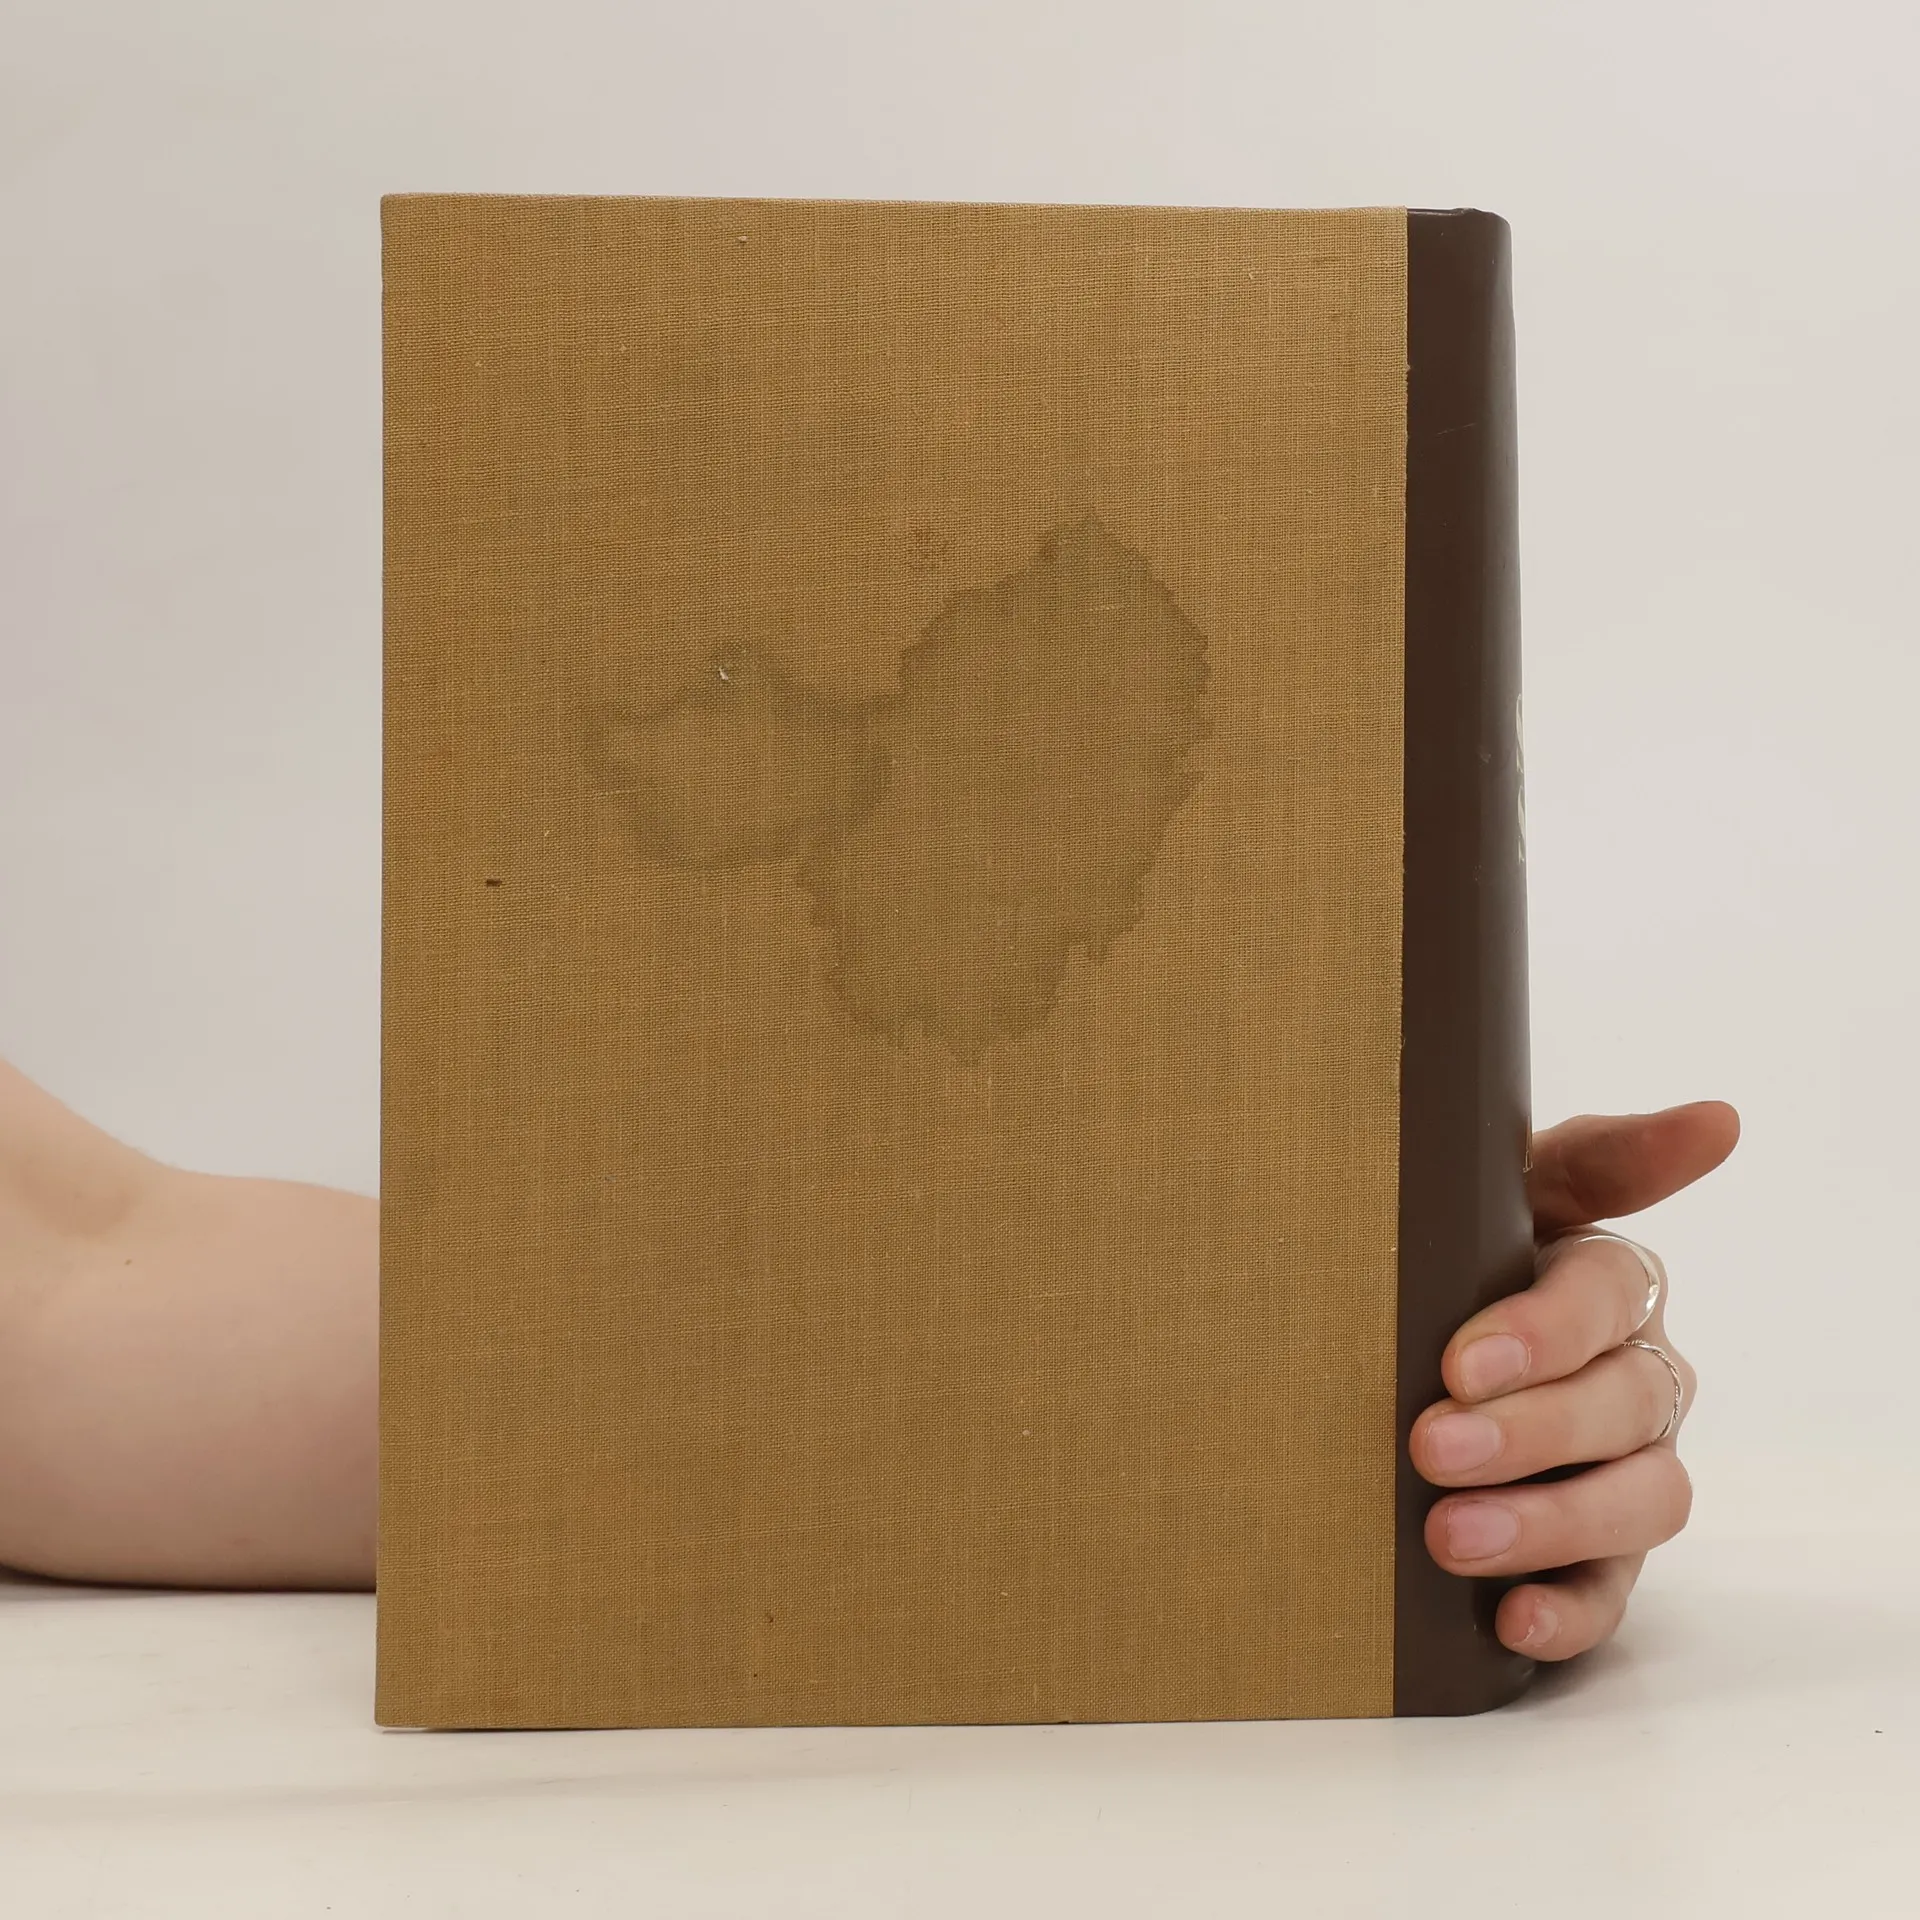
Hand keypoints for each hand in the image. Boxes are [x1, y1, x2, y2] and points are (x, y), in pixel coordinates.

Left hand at [1410, 1101, 1740, 1660]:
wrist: (1399, 1338)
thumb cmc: (1455, 1251)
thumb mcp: (1502, 1190)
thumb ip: (1598, 1158)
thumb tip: (1721, 1121)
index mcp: (1611, 1283)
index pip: (1607, 1296)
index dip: (1541, 1331)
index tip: (1460, 1361)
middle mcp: (1638, 1377)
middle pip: (1622, 1406)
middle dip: (1529, 1432)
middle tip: (1430, 1445)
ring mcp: (1626, 1470)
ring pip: (1638, 1504)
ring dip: (1548, 1523)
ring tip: (1450, 1534)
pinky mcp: (1599, 1556)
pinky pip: (1610, 1596)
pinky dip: (1566, 1613)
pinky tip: (1510, 1621)